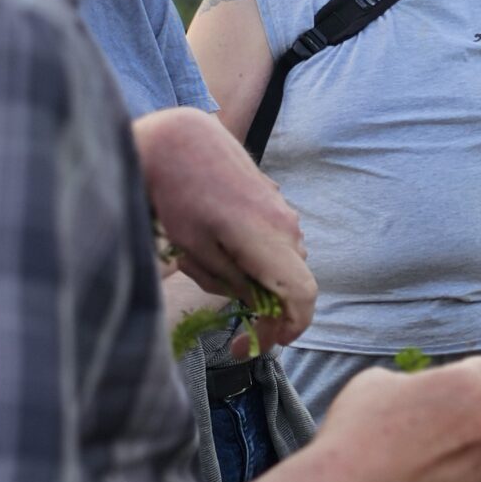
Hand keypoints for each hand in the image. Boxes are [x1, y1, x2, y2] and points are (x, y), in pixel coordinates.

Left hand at [132, 107, 315, 348]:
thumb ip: (228, 281)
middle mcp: (287, 227)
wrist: (180, 137)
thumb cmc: (178, 194)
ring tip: (215, 278)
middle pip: (294, 283)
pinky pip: (276, 240)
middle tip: (238, 333)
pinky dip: (260, 258)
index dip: (291, 328)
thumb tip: (251, 300)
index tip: (266, 344)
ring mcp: (283, 211)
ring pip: (285, 261)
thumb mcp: (195, 248)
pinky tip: (222, 250)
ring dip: (262, 281)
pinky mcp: (273, 199)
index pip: (302, 298)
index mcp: (270, 242)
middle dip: (271, 311)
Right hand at [316, 358, 480, 481]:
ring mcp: (480, 464)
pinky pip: (460, 476)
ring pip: (470, 445)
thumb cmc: (361, 427)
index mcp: (471, 387)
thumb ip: (414, 382)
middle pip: (479, 409)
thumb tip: (418, 393)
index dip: (457, 374)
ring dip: (448, 444)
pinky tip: (407, 477)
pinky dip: (441, 475)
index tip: (434, 386)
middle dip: (454, 410)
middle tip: (413, 420)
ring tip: (404, 453)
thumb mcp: (379, 379)